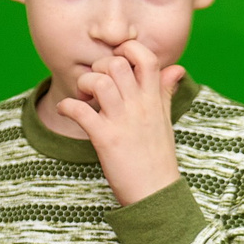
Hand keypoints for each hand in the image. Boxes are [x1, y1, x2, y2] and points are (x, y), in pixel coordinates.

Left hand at [61, 39, 185, 205]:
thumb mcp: (165, 119)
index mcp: (153, 99)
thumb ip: (166, 91)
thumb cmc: (158, 157)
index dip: (128, 49)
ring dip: (83, 84)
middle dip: (98, 67)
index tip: (117, 59)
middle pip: (116, 64)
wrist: (156, 193)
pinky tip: (66, 110)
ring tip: (83, 97)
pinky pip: (80, 112)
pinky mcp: (105, 139)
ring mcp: (122, 121)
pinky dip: (67, 106)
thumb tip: (177, 68)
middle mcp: (139, 106)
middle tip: (94, 84)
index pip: (146, 58)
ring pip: (98, 83)